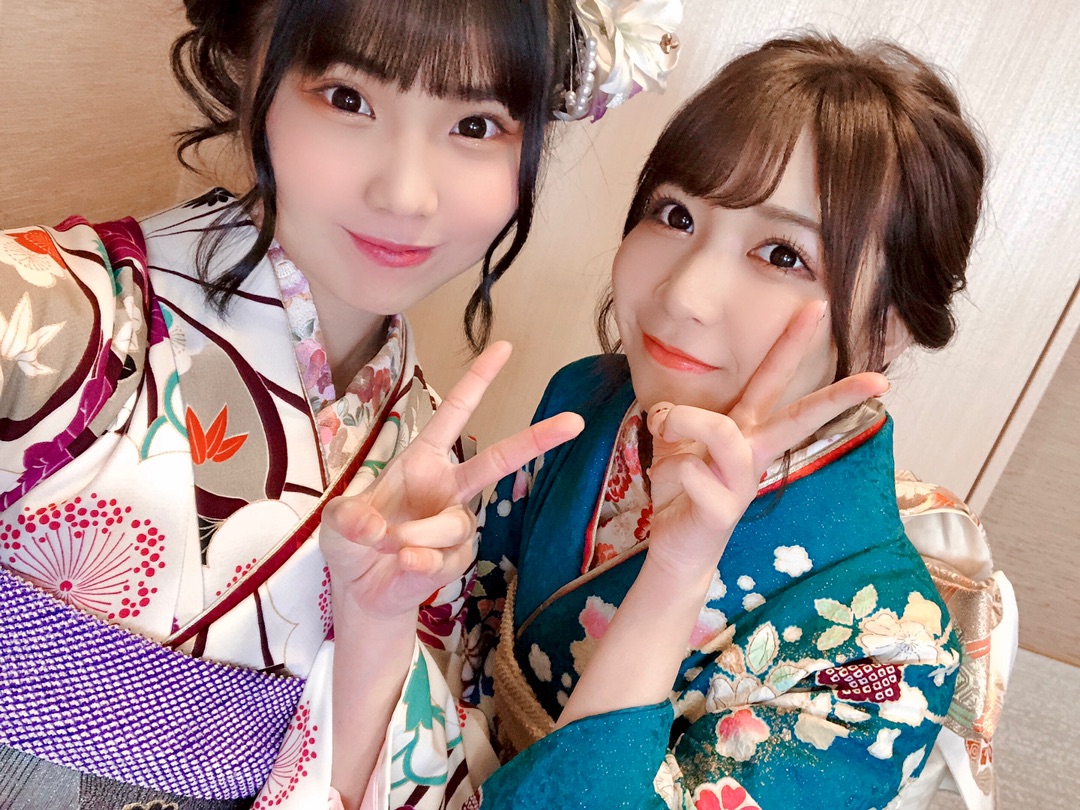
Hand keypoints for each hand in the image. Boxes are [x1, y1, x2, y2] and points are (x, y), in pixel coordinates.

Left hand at [320, 342, 583, 619]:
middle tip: (575, 421)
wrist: (361, 591)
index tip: (504, 347)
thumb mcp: (336, 522)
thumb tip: (379, 526)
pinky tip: (404, 565)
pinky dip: (419, 563)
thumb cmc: (352, 544)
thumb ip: (349, 516)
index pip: (454, 414)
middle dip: (537, 440)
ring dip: (417, 536)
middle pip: (498, 460)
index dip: (478, 381)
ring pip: (453, 523)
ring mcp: (458, 523)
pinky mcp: (460, 558)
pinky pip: (446, 558)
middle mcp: (448, 487)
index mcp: (423, 460)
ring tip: (391, 546)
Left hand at [645, 302, 888, 575]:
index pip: (772, 379)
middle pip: (798, 418)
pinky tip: (674, 485)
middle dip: (837, 397)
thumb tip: (670, 409)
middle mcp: (754, 453)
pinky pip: (694, 470)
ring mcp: (743, 484)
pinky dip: (673, 468)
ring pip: (726, 434)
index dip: (791, 343)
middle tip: (878, 380)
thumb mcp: (676, 440)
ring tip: (666, 429)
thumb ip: (678, 416)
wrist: (676, 546)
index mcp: (746, 429)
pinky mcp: (724, 511)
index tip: (818, 307)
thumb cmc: (684, 488)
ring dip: (687, 421)